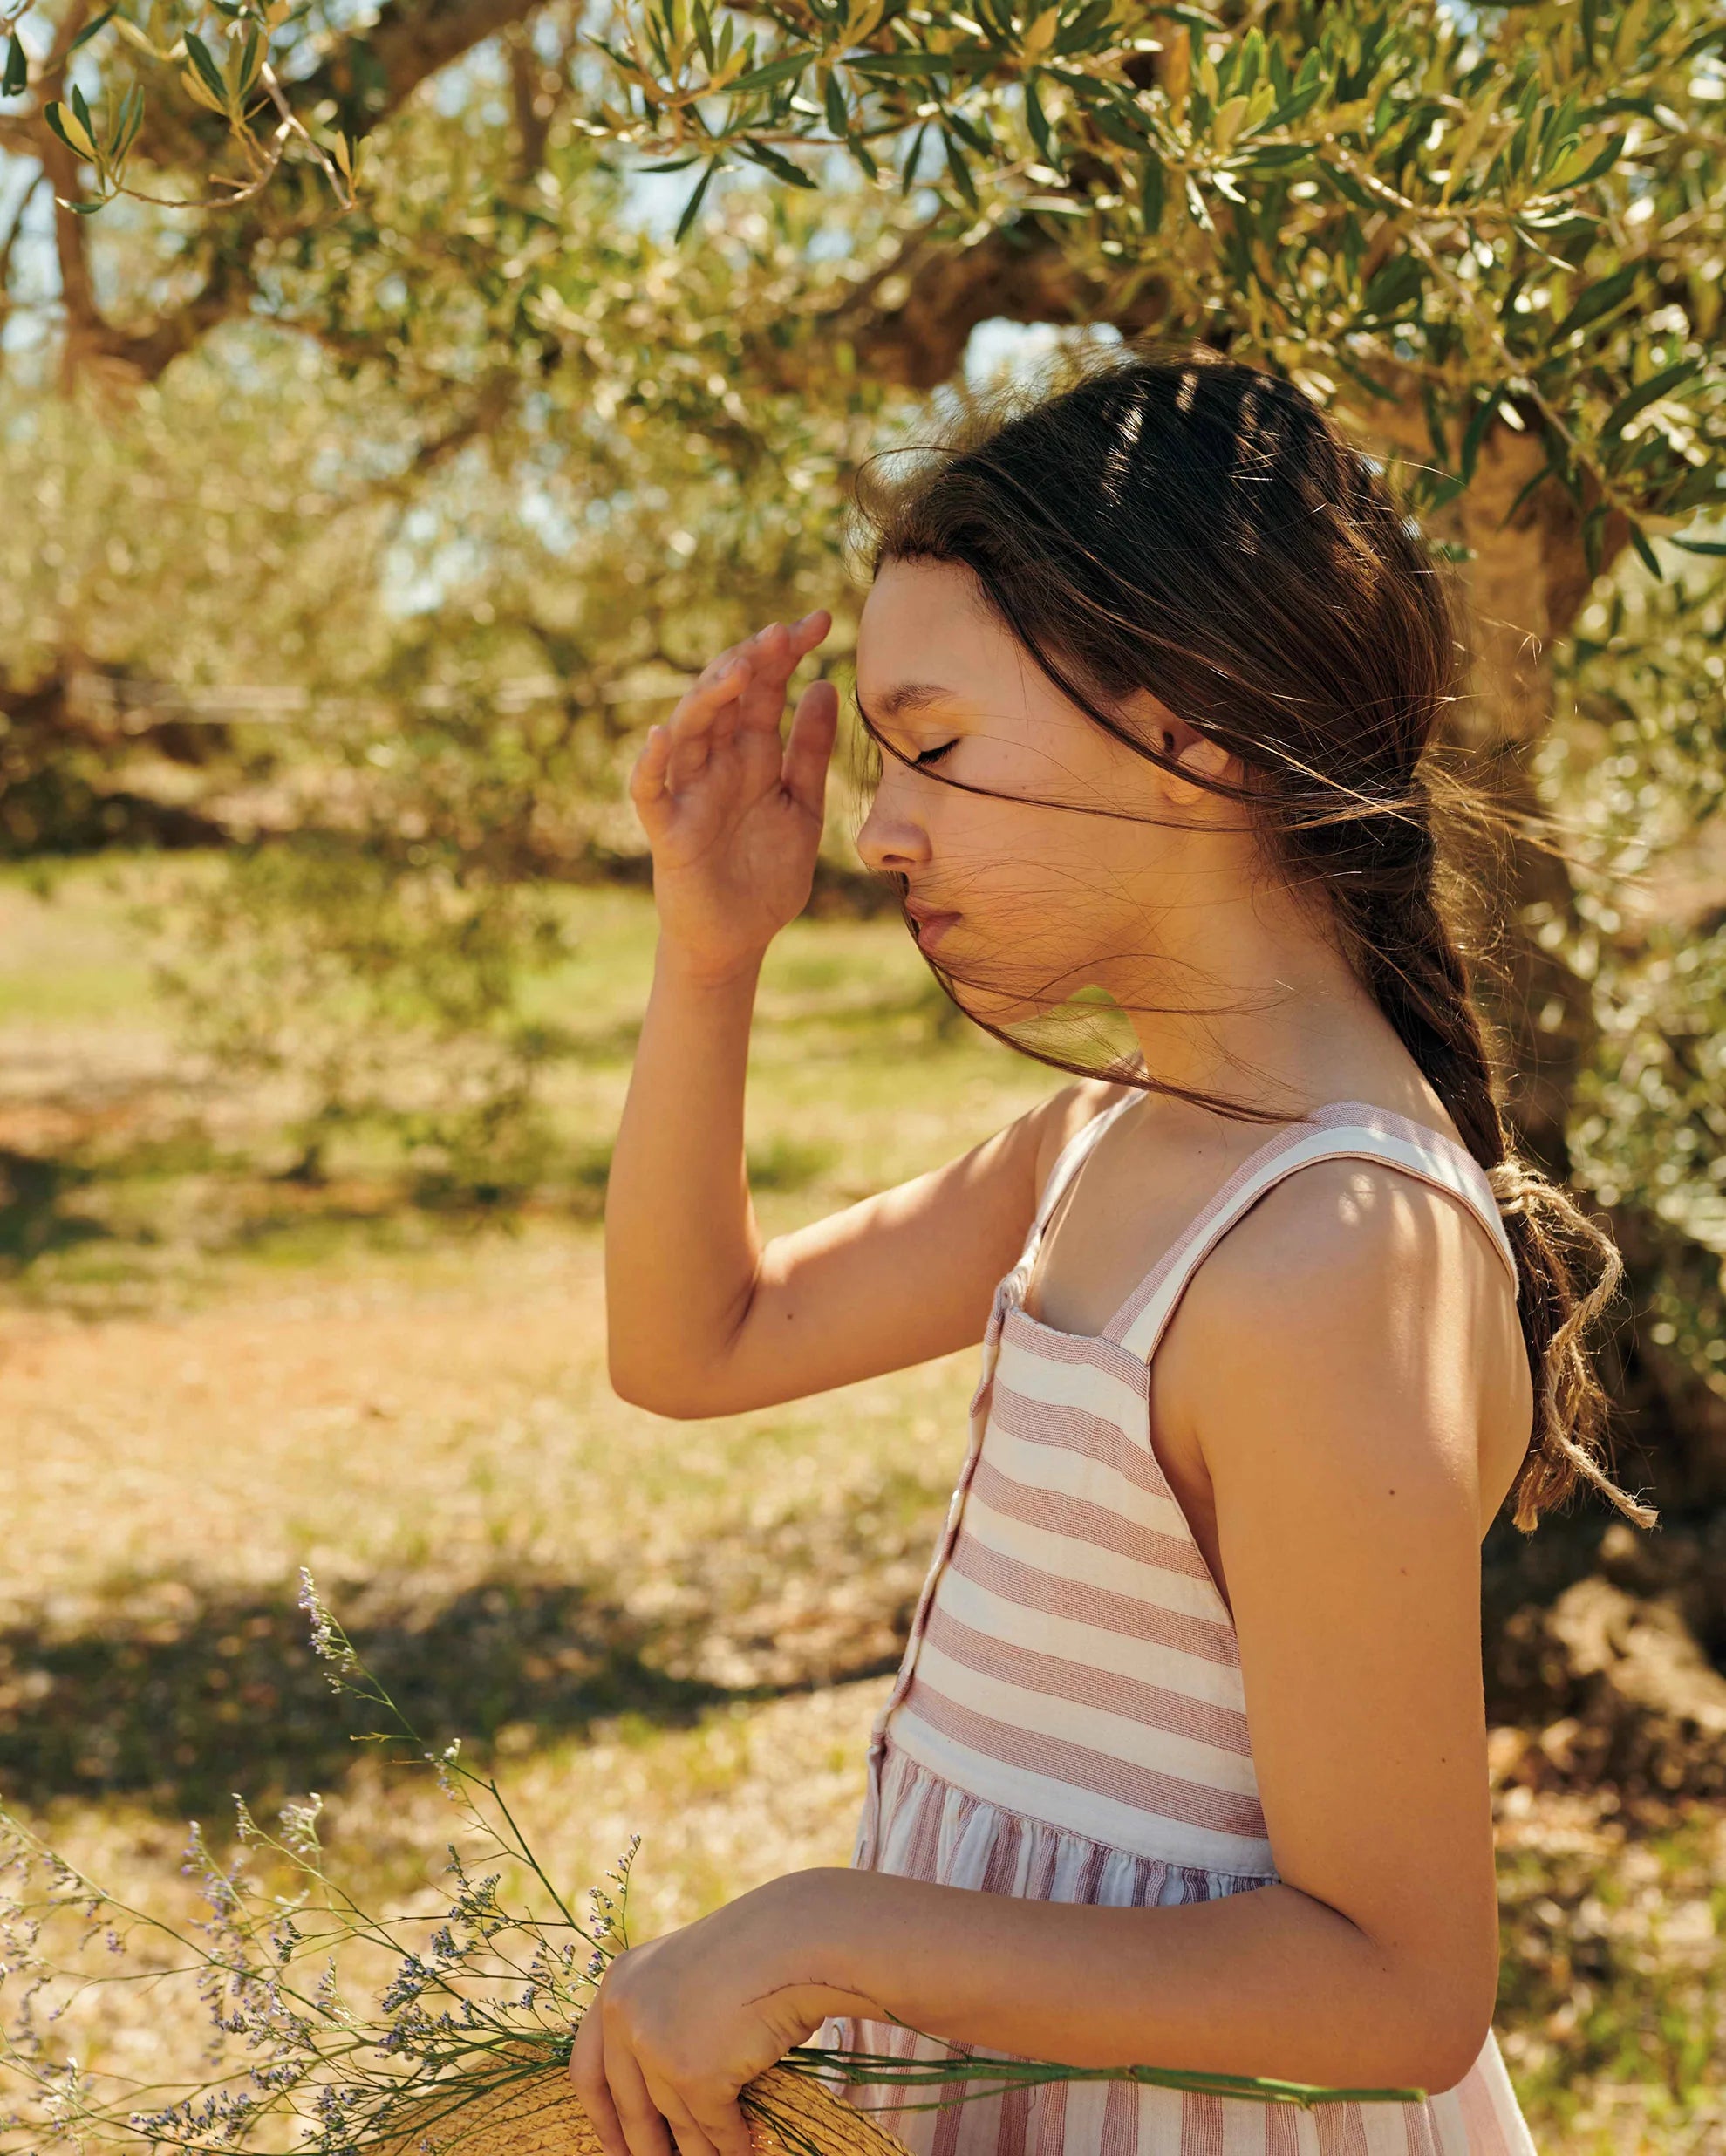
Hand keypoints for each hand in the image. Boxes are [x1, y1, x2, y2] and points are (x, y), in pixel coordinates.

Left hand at [569, 1875, 878, 2155]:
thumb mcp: (685, 1974)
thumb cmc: (752, 1950)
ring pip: (677, 2124)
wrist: (793, 1937)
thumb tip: (657, 2090)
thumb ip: (660, 2016)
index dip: (601, 2115)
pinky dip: (732, 2145)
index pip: (587, 2069)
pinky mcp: (694, 2076)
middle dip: (647, 2146)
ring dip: (697, 2152)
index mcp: (617, 1984)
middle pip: (628, 2107)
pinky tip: (746, 2150)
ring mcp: (655, 2047)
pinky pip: (714, 2128)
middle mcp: (624, 2016)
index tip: (615, 2148)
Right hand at [629, 611, 836, 983]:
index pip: (764, 689)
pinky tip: (660, 736)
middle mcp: (716, 764)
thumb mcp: (802, 807)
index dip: (787, 654)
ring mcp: (688, 793)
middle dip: (750, 663)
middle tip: (782, 633)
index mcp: (751, 754)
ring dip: (708, 699)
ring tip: (738, 671)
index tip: (821, 622)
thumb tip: (824, 685)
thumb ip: (809, 751)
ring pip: (688, 732)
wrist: (739, 940)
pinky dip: (650, 764)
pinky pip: (650, 792)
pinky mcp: (667, 831)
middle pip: (724, 699)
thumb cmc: (766, 875)